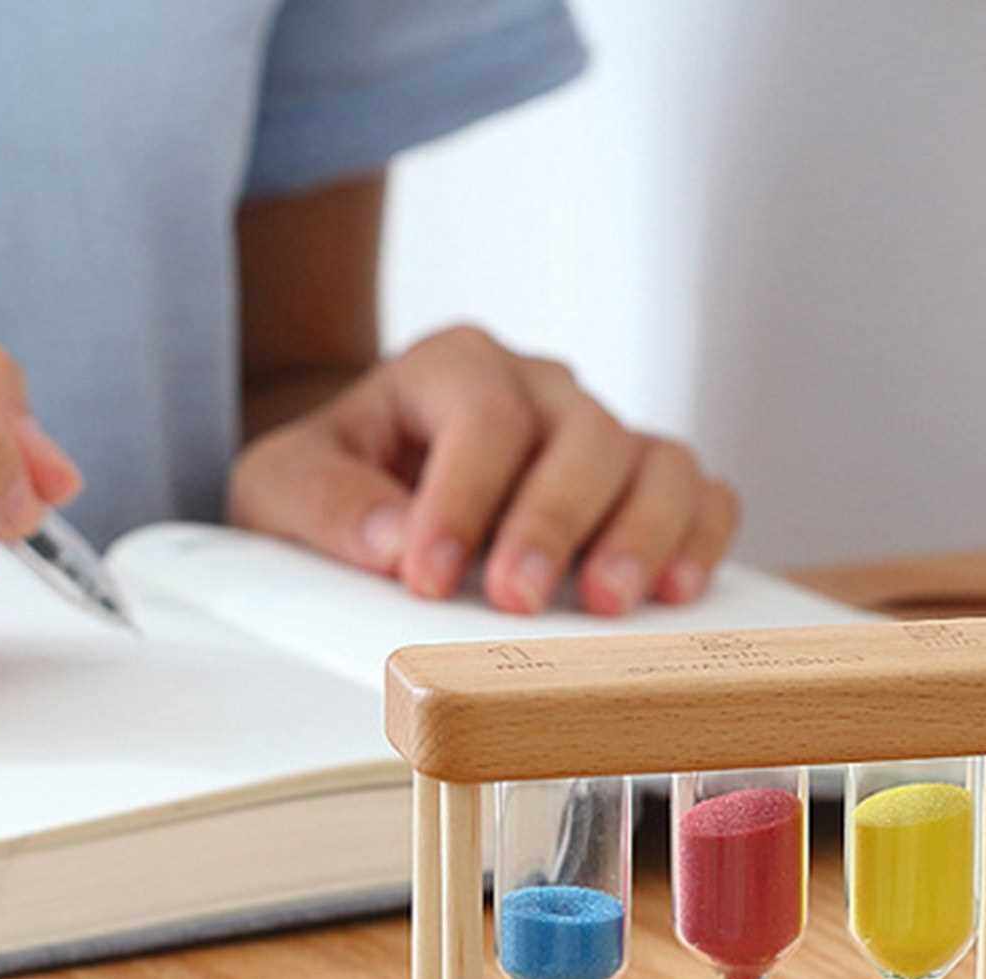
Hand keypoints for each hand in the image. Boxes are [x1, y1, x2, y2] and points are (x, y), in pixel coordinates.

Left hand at [228, 325, 739, 614]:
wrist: (373, 491)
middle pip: (583, 434)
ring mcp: (603, 438)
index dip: (461, 497)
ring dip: (642, 534)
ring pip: (657, 461)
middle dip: (552, 522)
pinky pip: (702, 496)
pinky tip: (673, 592)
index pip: (480, 414)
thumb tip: (390, 541)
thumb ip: (322, 502)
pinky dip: (700, 540)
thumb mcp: (282, 486)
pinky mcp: (644, 488)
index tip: (430, 578)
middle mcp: (542, 390)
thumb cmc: (338, 486)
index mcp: (455, 368)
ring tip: (607, 604)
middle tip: (518, 600)